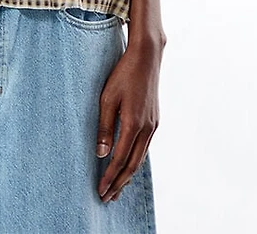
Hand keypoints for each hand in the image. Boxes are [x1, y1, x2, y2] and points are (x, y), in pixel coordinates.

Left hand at [95, 36, 165, 202]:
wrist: (147, 57)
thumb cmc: (123, 74)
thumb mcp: (107, 98)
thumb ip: (104, 127)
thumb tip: (101, 153)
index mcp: (133, 124)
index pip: (120, 159)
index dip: (110, 177)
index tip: (101, 191)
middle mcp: (147, 128)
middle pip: (132, 164)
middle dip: (120, 183)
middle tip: (108, 199)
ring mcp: (153, 125)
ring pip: (140, 158)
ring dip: (128, 175)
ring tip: (117, 188)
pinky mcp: (155, 120)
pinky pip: (145, 147)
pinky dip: (135, 160)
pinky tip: (129, 164)